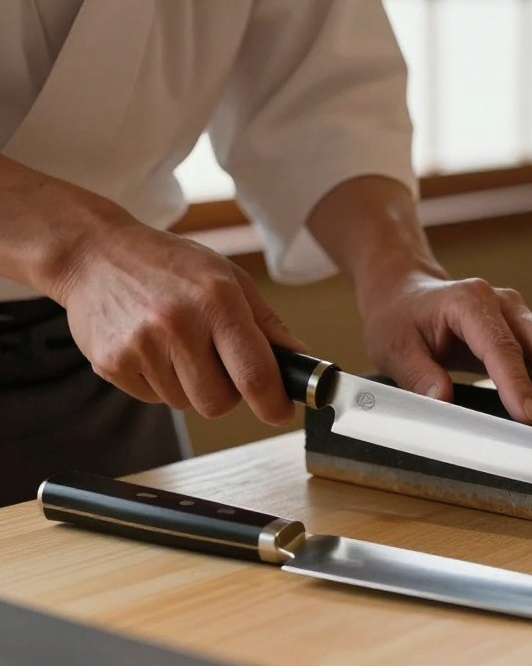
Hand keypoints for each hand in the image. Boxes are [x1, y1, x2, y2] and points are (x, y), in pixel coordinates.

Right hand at [56, 224, 305, 424]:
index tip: (280, 412)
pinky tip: (152, 347)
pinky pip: (154, 399)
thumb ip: (268, 325)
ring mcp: (140, 346)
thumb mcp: (229, 279)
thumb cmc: (170, 265)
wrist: (95, 253)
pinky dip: (161, 382)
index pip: (255, 373)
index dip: (273, 403)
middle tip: (217, 362)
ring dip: (191, 386)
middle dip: (227, 392)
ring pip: (186, 404)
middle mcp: (178, 324)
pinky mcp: (111, 363)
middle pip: (219, 403)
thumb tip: (302, 362)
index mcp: (216, 300)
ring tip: (177, 345)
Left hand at [359, 271, 531, 429]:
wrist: (405, 292)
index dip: (517, 383)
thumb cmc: (398, 319)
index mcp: (468, 301)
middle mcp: (502, 302)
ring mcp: (519, 314)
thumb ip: (418, 374)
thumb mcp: (393, 346)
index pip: (500, 346)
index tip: (528, 419)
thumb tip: (443, 401)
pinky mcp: (526, 329)